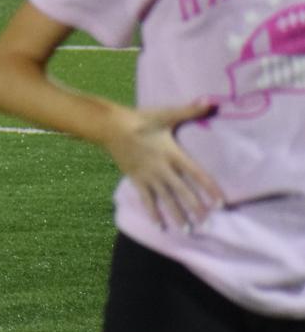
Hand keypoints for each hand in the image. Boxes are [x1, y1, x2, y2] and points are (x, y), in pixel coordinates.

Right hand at [104, 100, 225, 230]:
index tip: (221, 201)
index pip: (195, 173)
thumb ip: (189, 110)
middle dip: (195, 207)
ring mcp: (148, 176)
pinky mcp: (136, 179)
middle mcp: (161, 168)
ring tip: (187, 230)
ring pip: (165, 199)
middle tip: (207, 222)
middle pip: (181, 191)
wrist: (110, 127)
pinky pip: (146, 199)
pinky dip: (153, 212)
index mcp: (171, 153)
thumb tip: (212, 102)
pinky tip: (160, 225)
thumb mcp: (165, 114)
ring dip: (176, 214)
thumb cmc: (140, 120)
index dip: (208, 187)